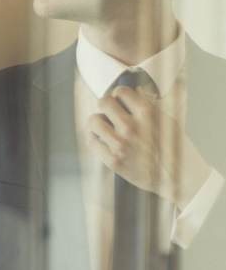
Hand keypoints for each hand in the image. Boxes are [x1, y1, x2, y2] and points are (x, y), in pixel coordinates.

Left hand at [88, 86, 210, 208]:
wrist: (179, 179)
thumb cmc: (175, 150)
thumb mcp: (168, 122)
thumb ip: (149, 105)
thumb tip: (135, 90)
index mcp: (147, 114)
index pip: (120, 91)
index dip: (120, 95)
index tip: (121, 101)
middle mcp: (131, 127)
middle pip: (103, 102)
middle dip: (107, 105)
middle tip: (111, 113)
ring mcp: (120, 144)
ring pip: (93, 120)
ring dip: (98, 122)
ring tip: (106, 127)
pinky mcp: (112, 160)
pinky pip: (91, 141)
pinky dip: (95, 138)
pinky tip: (103, 140)